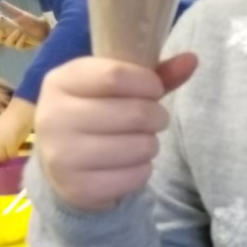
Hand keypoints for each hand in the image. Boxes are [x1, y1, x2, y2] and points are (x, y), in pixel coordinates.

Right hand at [0, 2, 49, 48]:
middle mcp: (10, 38)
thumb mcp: (21, 14)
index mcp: (7, 30)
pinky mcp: (24, 47)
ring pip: (8, 44)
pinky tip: (24, 35)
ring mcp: (17, 43)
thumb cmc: (32, 21)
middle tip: (1, 31)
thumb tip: (1, 2)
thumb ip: (11, 9)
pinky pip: (19, 47)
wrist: (44, 26)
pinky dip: (20, 41)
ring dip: (12, 37)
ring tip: (18, 30)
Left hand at [0, 95, 35, 161]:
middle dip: (0, 159)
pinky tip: (17, 147)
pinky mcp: (10, 144)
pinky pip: (11, 155)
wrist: (20, 113)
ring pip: (2, 158)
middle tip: (7, 153)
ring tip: (13, 149)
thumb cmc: (8, 122)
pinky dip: (15, 153)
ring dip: (8, 156)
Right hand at [34, 52, 197, 210]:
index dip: (148, 83)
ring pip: (140, 146)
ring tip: (138, 141)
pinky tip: (127, 165)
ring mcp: (62, 155)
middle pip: (134, 113)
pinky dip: (143, 170)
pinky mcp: (78, 187)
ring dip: (151, 144)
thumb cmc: (96, 115)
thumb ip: (154, 75)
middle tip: (154, 120)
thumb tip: (192, 59)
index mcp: (60, 81)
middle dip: (157, 116)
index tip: (154, 89)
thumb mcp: (117, 89)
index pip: (115, 75)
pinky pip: (136, 175)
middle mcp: (54, 117)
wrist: (63, 167)